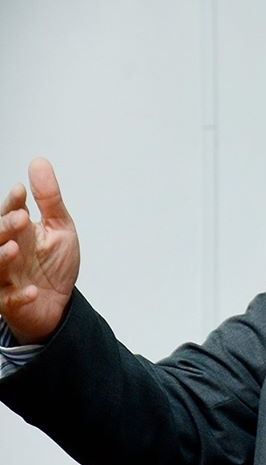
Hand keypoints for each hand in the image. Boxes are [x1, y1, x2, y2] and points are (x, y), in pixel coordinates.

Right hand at [0, 158, 79, 343]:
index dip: (11, 204)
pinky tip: (32, 290)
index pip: (7, 213)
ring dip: (1, 258)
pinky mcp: (9, 302)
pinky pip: (7, 300)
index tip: (21, 192)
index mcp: (16, 232)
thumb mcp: (59, 228)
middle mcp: (6, 252)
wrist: (60, 301)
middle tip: (21, 218)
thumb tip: (39, 162)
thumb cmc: (54, 264)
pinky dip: (18, 296)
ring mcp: (5, 277)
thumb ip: (49, 198)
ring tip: (14, 249)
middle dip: (4, 227)